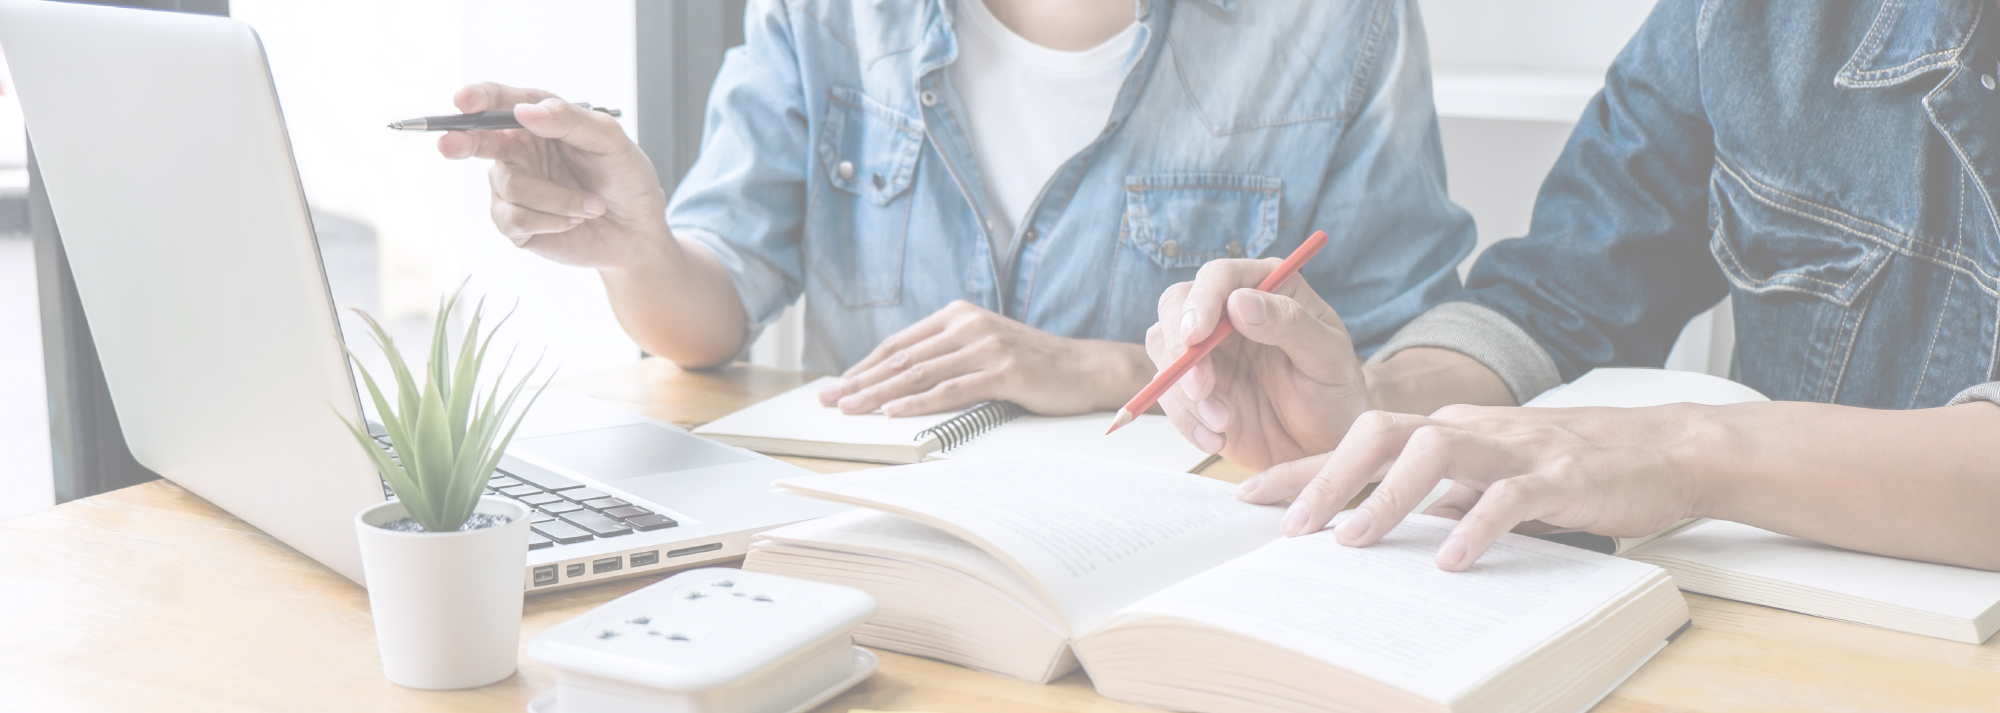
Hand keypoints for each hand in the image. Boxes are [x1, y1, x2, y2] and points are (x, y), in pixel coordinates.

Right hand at [438, 82, 668, 268]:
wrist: (638, 230)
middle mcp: (518, 151)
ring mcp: (513, 188)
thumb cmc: (625, 178)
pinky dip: (551, 220)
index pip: (501, 102)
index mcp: (538, 122)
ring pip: (511, 185)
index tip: (463, 101)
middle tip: (448, 145)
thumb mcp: (610, 141)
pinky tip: (573, 221)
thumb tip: (525, 112)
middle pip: (478, 140)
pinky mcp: (515, 224)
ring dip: (557, 198)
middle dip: (462, 141)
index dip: (479, 98)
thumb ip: (570, 121)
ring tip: (591, 205)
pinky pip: (515, 218)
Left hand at [816, 301, 1151, 416]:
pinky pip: (950, 390)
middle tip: (830, 401)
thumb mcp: (985, 349)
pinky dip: (918, 403)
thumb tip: (898, 382)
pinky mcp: (1003, 371)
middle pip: (903, 358)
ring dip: (880, 394)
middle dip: (862, 381)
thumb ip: (947, 356)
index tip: (839, 386)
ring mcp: (986, 346)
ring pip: (920, 373)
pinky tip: (893, 412)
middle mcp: (968, 324)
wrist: (1085, 369)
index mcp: (959, 315)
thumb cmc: (1032, 366)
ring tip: (851, 409)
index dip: (865, 366)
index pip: (900, 343)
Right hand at [1147, 260, 1372, 470]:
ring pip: (1164, 351)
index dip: (1201, 301)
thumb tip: (1239, 301)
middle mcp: (1229, 312)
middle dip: (1179, 350)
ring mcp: (1208, 350)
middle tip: (1201, 390)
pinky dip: (1184, 420)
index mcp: (1267, 288)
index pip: (1218, 276)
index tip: (1196, 336)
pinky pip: (1167, 394)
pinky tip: (1216, 439)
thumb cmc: (1335, 394)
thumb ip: (1290, 324)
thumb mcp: (1328, 358)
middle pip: (1175, 307)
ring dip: (1183, 392)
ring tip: (1224, 423)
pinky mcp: (1194, 387)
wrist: (1327, 444)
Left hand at [1244, 404, 1710, 570]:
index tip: (1248, 497)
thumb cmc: (1566, 469)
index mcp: (1444, 429)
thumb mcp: (1484, 479)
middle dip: (1328, 478)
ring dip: (1387, 498)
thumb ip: (1431, 496)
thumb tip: (1361, 527)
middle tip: (1292, 528)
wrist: (1664, 450)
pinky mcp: (1562, 476)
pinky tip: (1451, 560)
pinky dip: (1475, 525)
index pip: (1356, 442)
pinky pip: (1509, 496)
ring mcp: (1515, 448)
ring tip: (1352, 541)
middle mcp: (1469, 430)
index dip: (1301, 468)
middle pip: (1381, 433)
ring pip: (1435, 452)